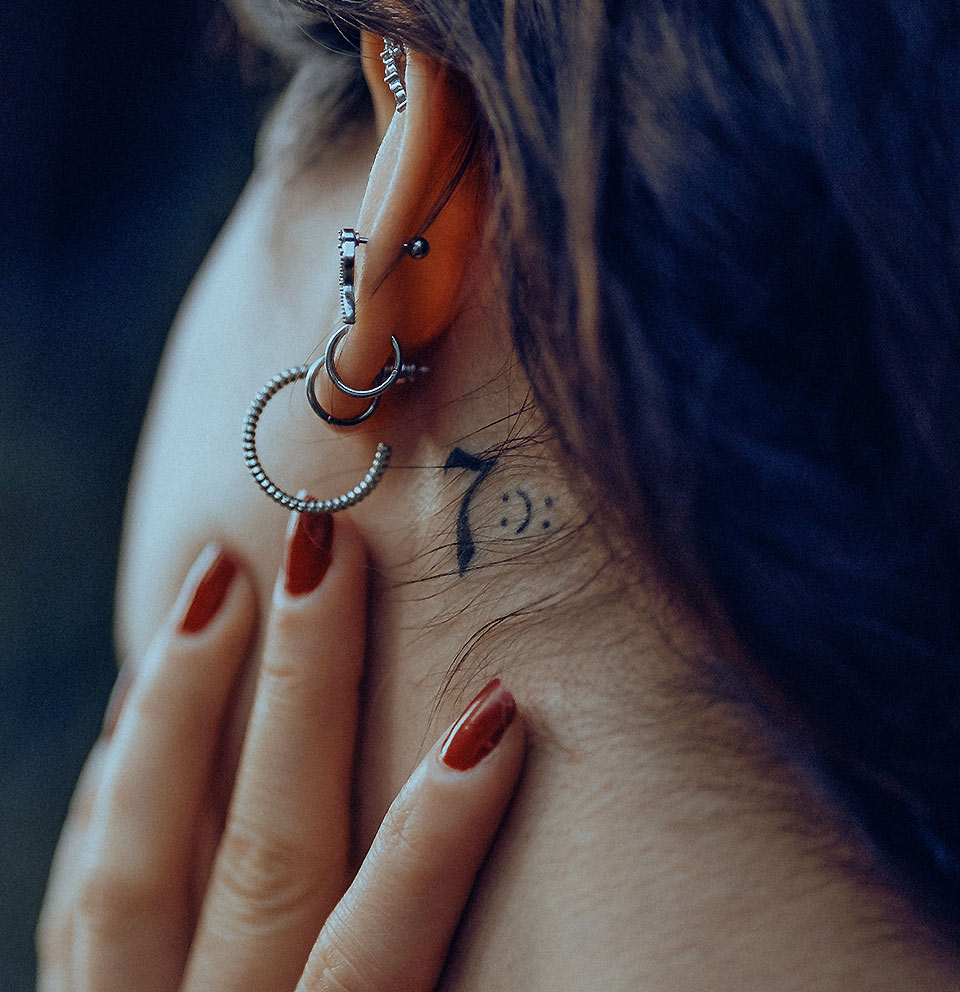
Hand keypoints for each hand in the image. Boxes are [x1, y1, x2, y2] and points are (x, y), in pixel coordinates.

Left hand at [37, 512, 524, 991]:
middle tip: (328, 550)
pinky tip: (143, 692)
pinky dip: (111, 783)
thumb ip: (406, 963)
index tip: (497, 710)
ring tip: (217, 580)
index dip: (435, 836)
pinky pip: (77, 890)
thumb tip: (480, 798)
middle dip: (302, 694)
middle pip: (262, 862)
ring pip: (132, 865)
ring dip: (180, 709)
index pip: (373, 953)